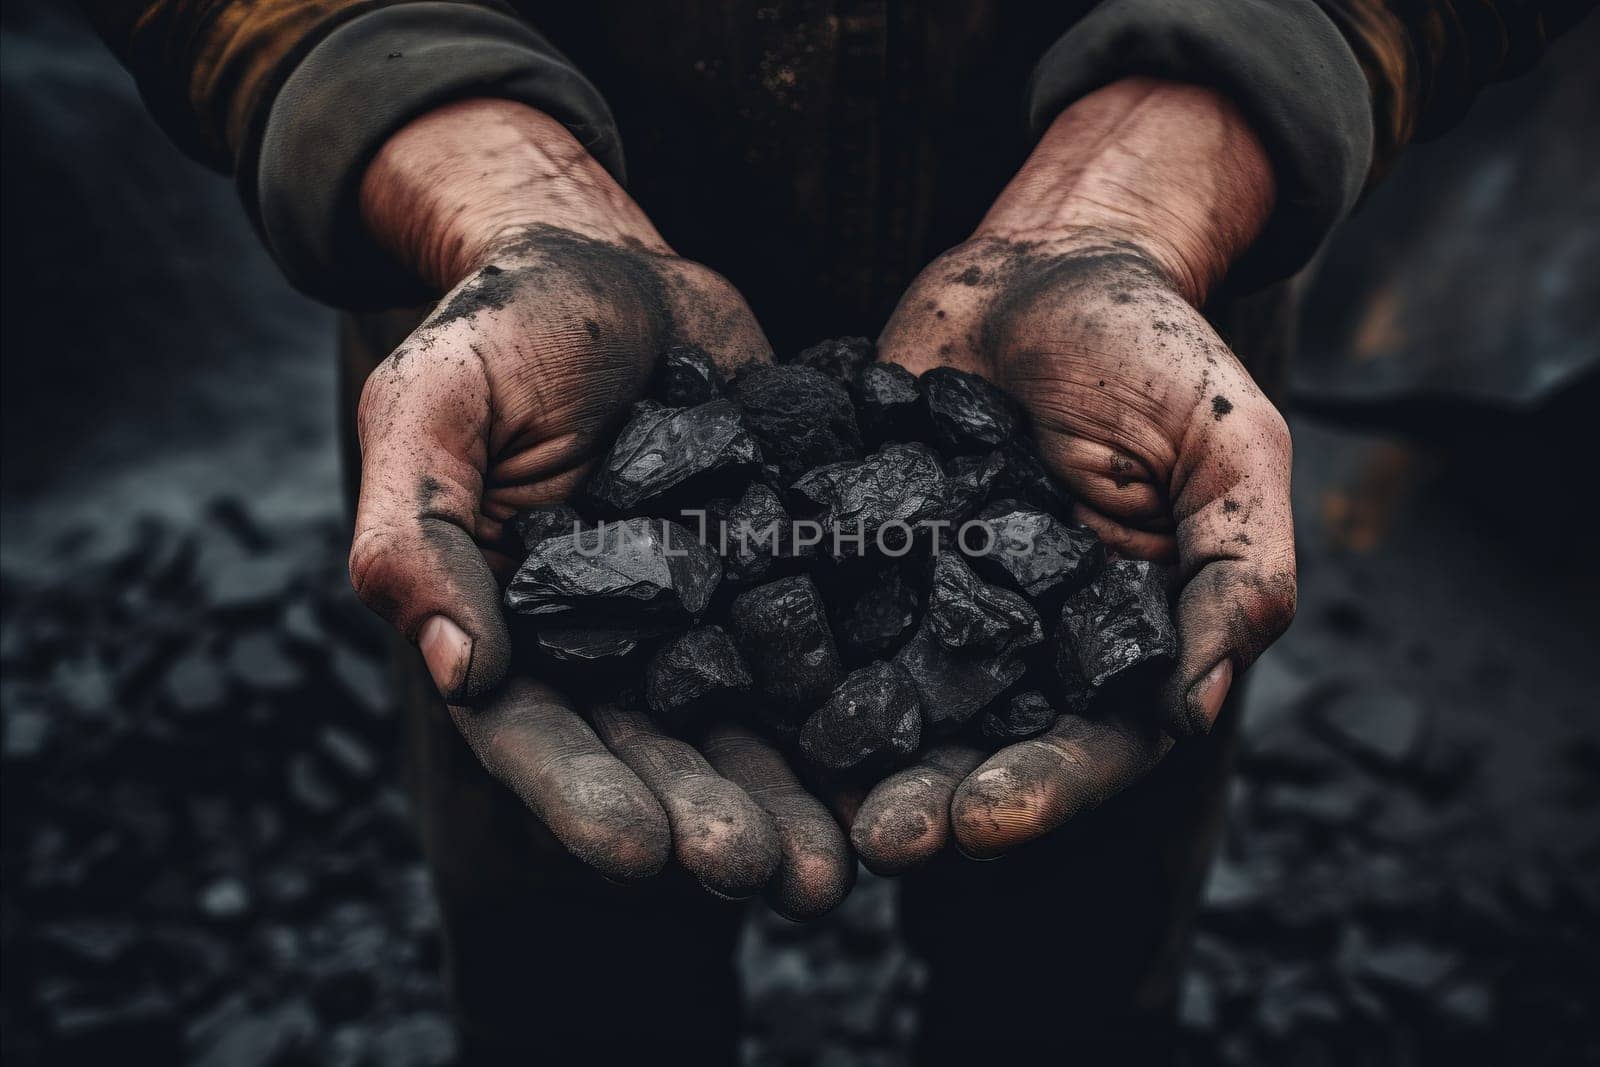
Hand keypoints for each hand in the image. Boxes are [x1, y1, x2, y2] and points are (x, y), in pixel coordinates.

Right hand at [350, 99, 851, 915]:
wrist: (618, 266)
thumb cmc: (505, 325)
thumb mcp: (433, 404)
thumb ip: (418, 532)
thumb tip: (455, 670)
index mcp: (510, 625)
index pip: (535, 737)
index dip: (584, 798)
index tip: (643, 854)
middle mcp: (605, 645)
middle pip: (654, 755)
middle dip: (708, 823)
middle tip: (772, 877)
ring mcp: (697, 617)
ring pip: (742, 730)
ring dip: (788, 803)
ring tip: (840, 868)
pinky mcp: (776, 578)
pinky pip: (816, 655)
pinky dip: (851, 713)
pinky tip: (903, 764)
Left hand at [851, 78, 1296, 868]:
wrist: (1041, 261)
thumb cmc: (1153, 347)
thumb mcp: (1229, 442)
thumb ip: (1237, 567)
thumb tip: (1197, 704)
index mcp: (1116, 640)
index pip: (1091, 744)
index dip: (1043, 789)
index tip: (982, 819)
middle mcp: (1018, 641)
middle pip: (979, 745)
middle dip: (933, 799)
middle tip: (879, 838)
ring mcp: (930, 601)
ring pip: (890, 701)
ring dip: (853, 758)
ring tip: (809, 797)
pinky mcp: (858, 551)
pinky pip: (820, 612)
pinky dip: (784, 656)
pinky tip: (741, 691)